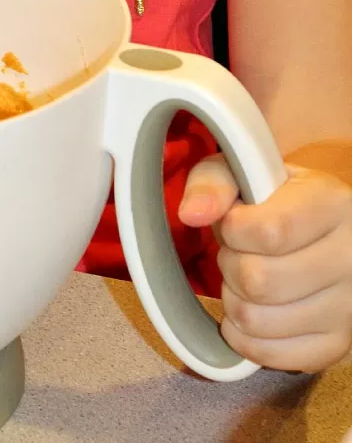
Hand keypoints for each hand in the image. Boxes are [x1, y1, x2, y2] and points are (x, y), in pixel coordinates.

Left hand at [180, 153, 351, 371]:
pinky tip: (249, 310)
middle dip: (229, 265)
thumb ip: (213, 181)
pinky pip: (272, 356)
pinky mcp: (336, 345)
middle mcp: (350, 258)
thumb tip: (192, 214)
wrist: (318, 230)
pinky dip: (245, 338)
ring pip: (259, 321)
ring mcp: (348, 308)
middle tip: (236, 252)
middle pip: (260, 281)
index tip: (233, 222)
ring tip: (245, 278)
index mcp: (332, 204)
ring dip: (233, 300)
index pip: (270, 232)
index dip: (233, 230)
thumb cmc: (275, 200)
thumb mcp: (246, 172)